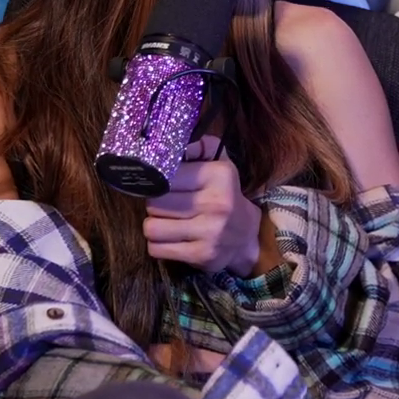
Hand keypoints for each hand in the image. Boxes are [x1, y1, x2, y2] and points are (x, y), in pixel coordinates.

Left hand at [143, 136, 264, 274]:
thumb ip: (200, 146)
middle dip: (156, 205)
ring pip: (151, 227)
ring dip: (155, 226)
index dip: (159, 182)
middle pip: (154, 203)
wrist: (246, 237)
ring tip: (168, 223)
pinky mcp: (201, 255)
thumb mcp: (220, 164)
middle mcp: (215, 203)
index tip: (167, 186)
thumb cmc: (224, 196)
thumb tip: (173, 143)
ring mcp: (209, 232)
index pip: (165, 176)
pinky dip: (159, 245)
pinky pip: (156, 249)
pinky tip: (172, 239)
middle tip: (168, 206)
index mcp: (219, 176)